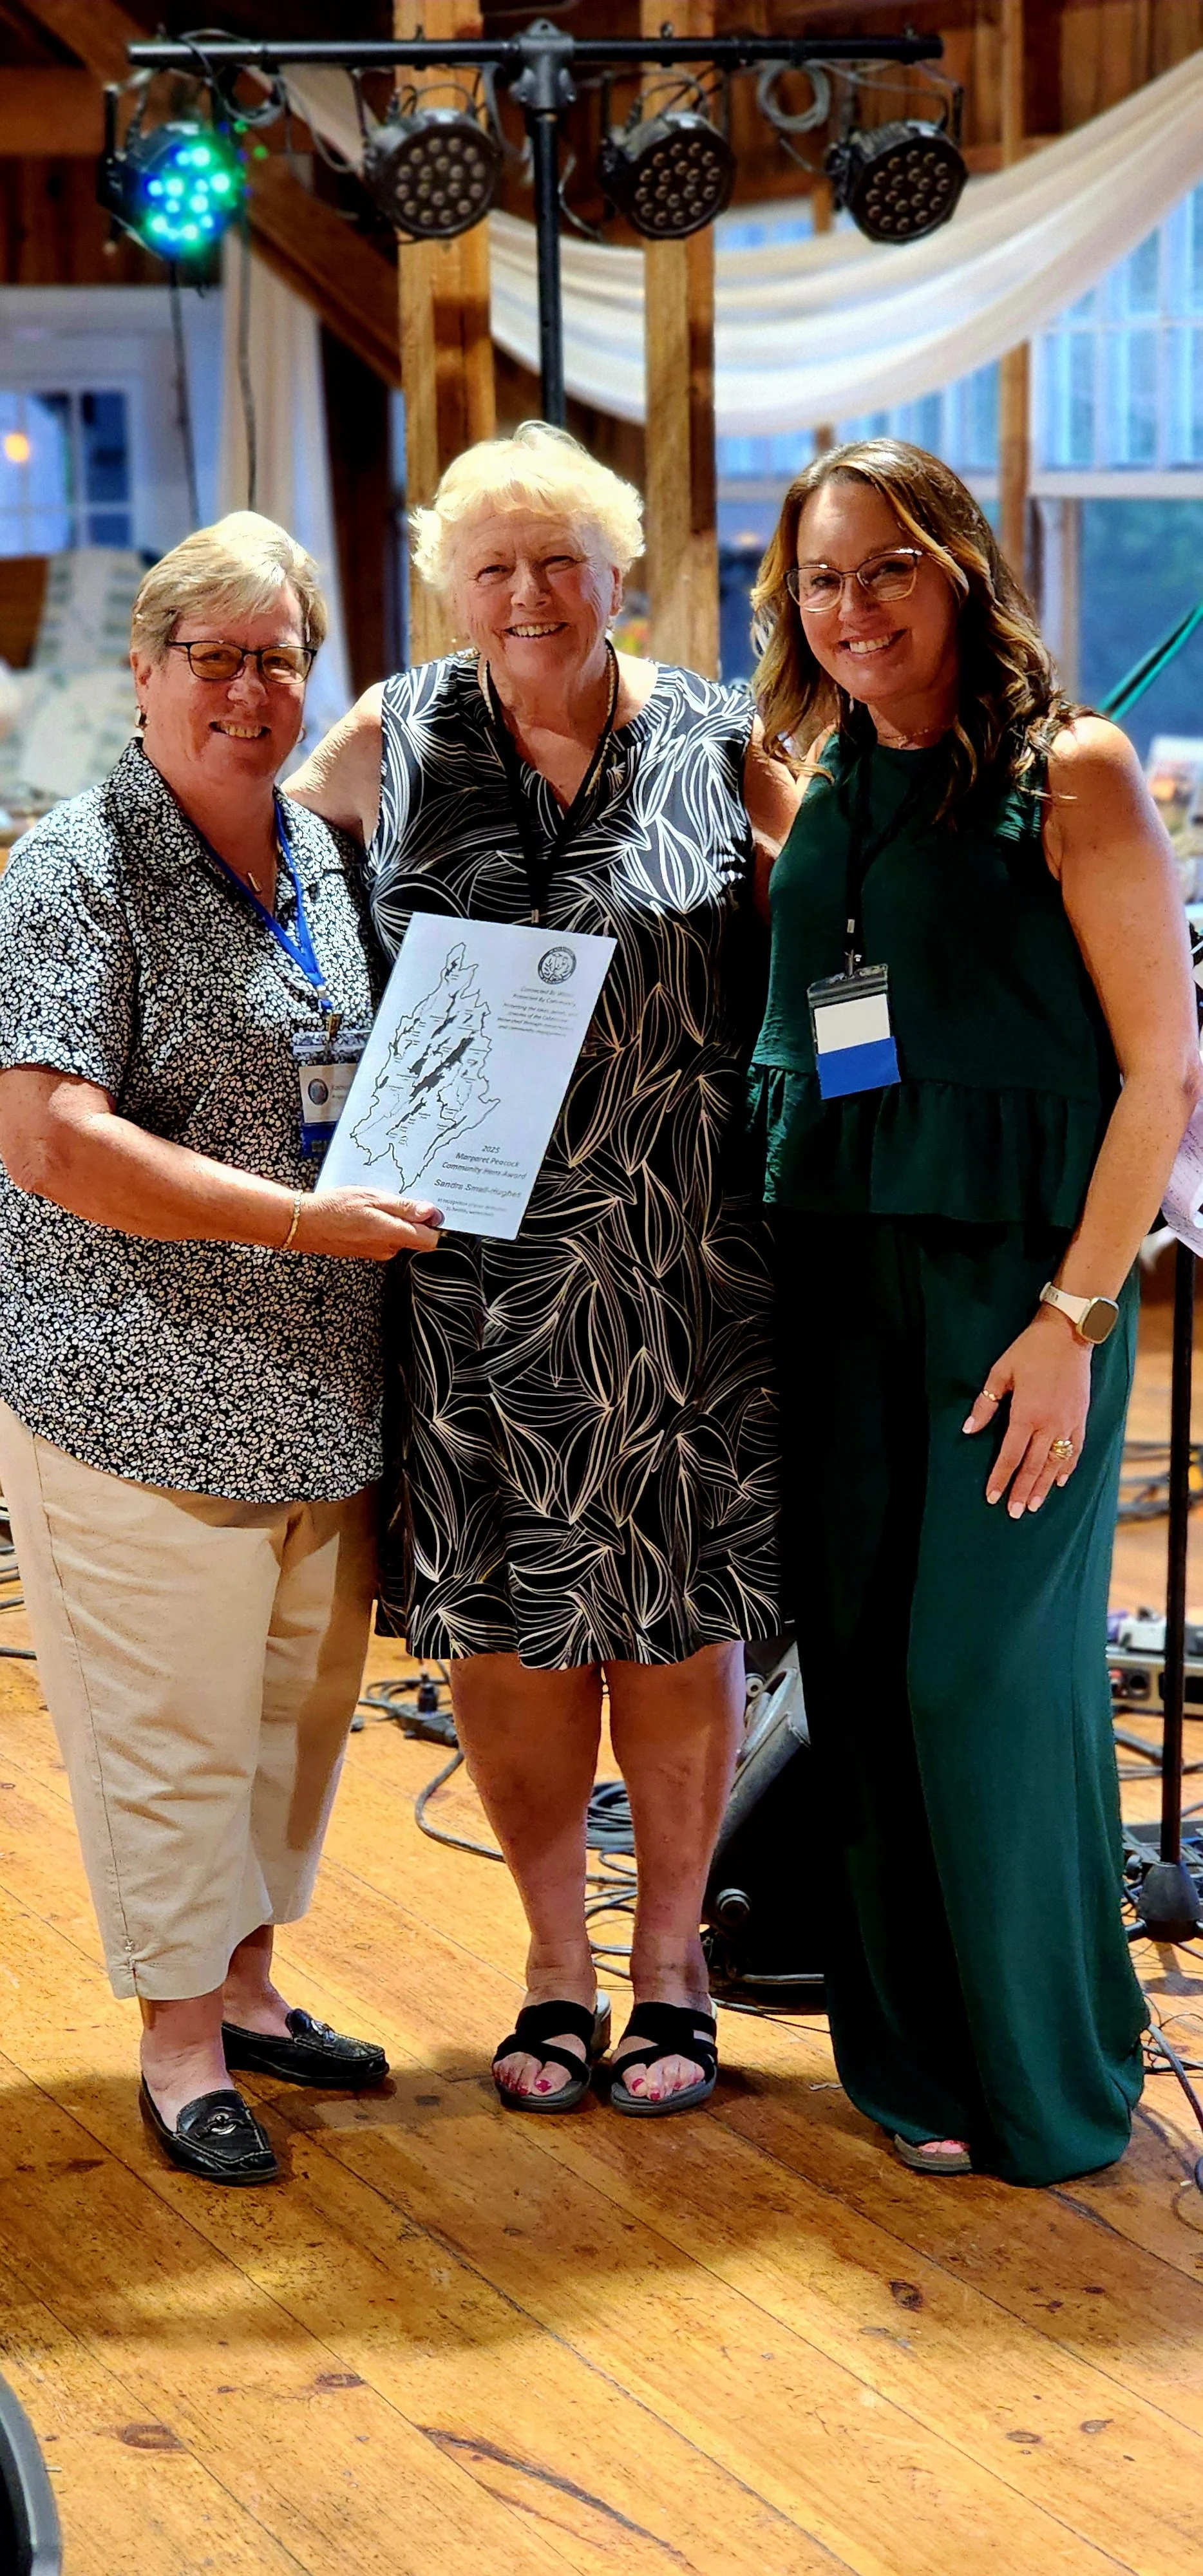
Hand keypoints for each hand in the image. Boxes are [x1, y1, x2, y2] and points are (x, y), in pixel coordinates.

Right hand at [292, 1186, 441, 1260]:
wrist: (304, 1223)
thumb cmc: (333, 1208)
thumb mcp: (371, 1197)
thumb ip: (403, 1206)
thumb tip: (429, 1212)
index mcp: (392, 1234)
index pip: (430, 1240)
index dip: (434, 1224)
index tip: (430, 1208)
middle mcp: (387, 1248)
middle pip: (415, 1237)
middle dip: (412, 1218)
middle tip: (397, 1196)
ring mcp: (376, 1252)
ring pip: (398, 1236)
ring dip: (394, 1220)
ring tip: (375, 1203)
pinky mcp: (366, 1251)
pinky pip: (383, 1238)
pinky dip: (380, 1225)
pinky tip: (365, 1213)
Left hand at [961, 1307, 1091, 1516]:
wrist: (1068, 1334)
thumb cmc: (1030, 1350)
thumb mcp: (1001, 1372)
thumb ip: (985, 1404)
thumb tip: (969, 1430)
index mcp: (1027, 1414)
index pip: (1010, 1455)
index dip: (1000, 1477)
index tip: (992, 1497)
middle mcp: (1049, 1424)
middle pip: (1034, 1466)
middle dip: (1022, 1490)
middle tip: (1013, 1513)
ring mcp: (1068, 1423)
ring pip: (1055, 1463)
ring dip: (1044, 1486)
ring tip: (1033, 1506)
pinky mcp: (1081, 1418)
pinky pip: (1076, 1449)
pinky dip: (1068, 1467)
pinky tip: (1061, 1482)